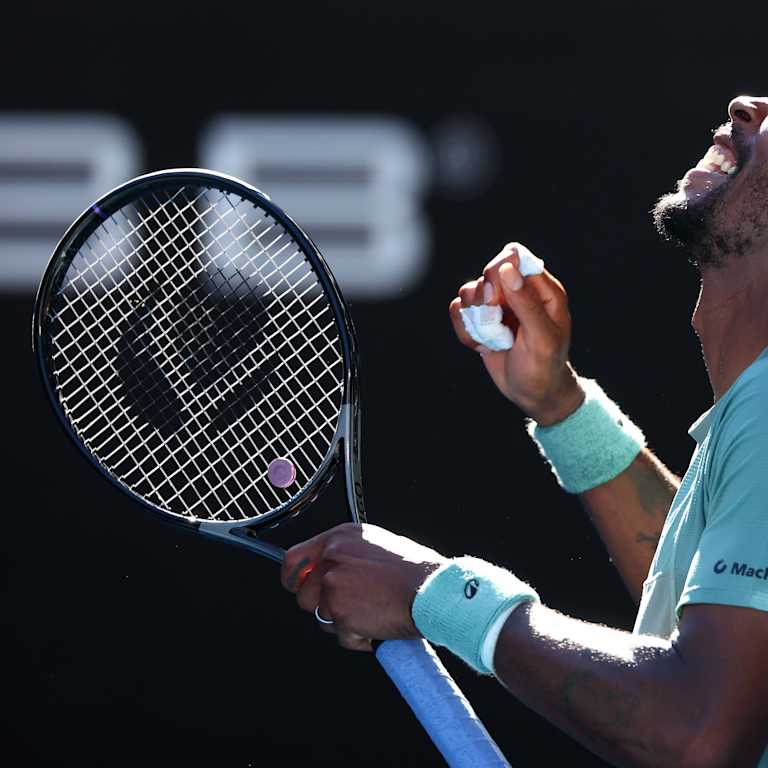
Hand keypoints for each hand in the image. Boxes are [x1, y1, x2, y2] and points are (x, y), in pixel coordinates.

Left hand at [281, 523, 447, 650]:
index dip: (291, 578)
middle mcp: (332, 558)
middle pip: (304, 594)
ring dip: (343, 623)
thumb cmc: (415, 571)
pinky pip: (342, 636)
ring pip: (322, 618)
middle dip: (322, 607)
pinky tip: (379, 625)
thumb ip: (349, 556)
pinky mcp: (341, 613)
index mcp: (340, 537)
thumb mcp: (377, 546)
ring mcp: (334, 586)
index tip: (294, 587)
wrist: (432, 590)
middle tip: (349, 609)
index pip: (295, 558)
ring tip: (373, 614)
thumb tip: (333, 571)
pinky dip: (358, 638)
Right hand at [449, 242, 584, 425]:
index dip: (499, 275)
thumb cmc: (545, 367)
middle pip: (487, 272)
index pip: (513, 257)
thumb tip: (508, 269)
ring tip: (493, 340)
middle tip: (496, 325)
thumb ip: (526, 303)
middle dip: (484, 301)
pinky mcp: (481, 320)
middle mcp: (518, 291)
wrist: (533, 393)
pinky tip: (483, 346)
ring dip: (474, 319)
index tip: (496, 300)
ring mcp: (498, 305)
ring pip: (468, 292)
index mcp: (542, 289)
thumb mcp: (542, 338)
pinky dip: (465, 331)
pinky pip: (458, 313)